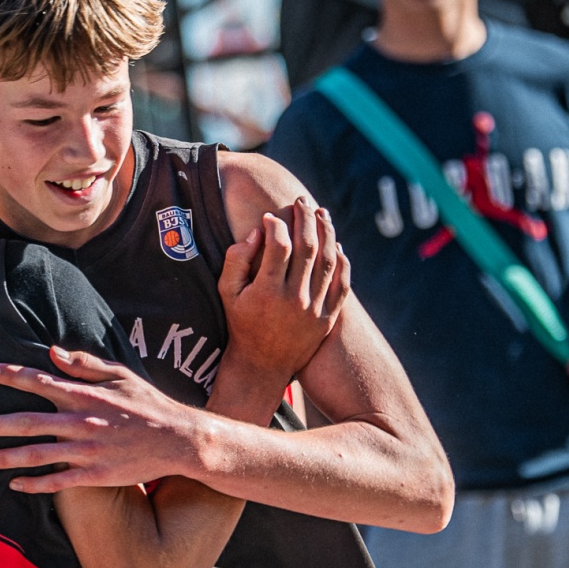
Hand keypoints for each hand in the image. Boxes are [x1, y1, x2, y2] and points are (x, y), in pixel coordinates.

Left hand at [0, 348, 206, 492]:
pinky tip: (14, 483)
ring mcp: (87, 451)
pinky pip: (57, 482)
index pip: (40, 381)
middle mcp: (81, 422)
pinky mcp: (94, 475)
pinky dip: (33, 483)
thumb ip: (84, 365)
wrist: (179, 440)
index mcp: (85, 395)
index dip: (11, 375)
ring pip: (36, 455)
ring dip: (4, 457)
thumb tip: (52, 352)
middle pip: (28, 422)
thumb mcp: (120, 375)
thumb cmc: (148, 404)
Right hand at [216, 199, 348, 391]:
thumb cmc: (240, 323)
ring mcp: (315, 310)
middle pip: (308, 247)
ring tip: (321, 214)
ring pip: (328, 261)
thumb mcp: (226, 293)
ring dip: (327, 233)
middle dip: (305, 219)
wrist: (262, 364)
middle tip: (301, 202)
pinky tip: (335, 245)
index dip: (275, 225)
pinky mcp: (328, 318)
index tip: (270, 216)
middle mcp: (294, 300)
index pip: (279, 246)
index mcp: (267, 292)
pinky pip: (342, 283)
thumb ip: (236, 260)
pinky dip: (341, 261)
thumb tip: (255, 232)